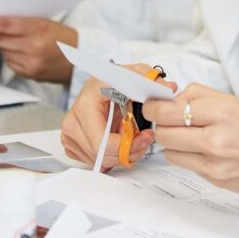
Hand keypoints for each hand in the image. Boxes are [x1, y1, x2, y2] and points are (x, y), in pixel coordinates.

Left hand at [0, 15, 75, 82]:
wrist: (82, 59)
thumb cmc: (65, 38)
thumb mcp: (48, 24)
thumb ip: (24, 24)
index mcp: (40, 28)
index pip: (5, 24)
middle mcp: (34, 46)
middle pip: (0, 39)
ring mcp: (32, 62)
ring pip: (4, 52)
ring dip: (6, 47)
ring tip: (22, 44)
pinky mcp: (30, 73)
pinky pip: (10, 64)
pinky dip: (13, 58)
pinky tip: (25, 54)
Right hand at [60, 67, 175, 171]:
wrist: (102, 84)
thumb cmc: (116, 80)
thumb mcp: (135, 75)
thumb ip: (151, 81)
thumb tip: (169, 89)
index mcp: (85, 106)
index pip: (102, 143)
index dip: (128, 146)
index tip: (147, 136)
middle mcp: (72, 123)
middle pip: (102, 155)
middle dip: (129, 151)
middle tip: (145, 139)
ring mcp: (69, 136)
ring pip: (100, 162)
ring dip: (122, 154)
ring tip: (133, 137)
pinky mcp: (72, 145)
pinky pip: (96, 162)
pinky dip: (112, 156)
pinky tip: (120, 141)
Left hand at [142, 83, 238, 195]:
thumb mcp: (236, 101)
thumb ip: (201, 96)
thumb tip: (170, 98)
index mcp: (222, 111)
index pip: (169, 110)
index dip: (154, 107)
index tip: (152, 105)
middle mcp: (215, 137)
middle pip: (164, 132)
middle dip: (161, 125)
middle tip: (168, 120)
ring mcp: (214, 162)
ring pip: (170, 151)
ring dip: (173, 143)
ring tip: (188, 137)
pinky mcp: (215, 178)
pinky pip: (185, 165)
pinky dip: (187, 156)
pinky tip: (202, 150)